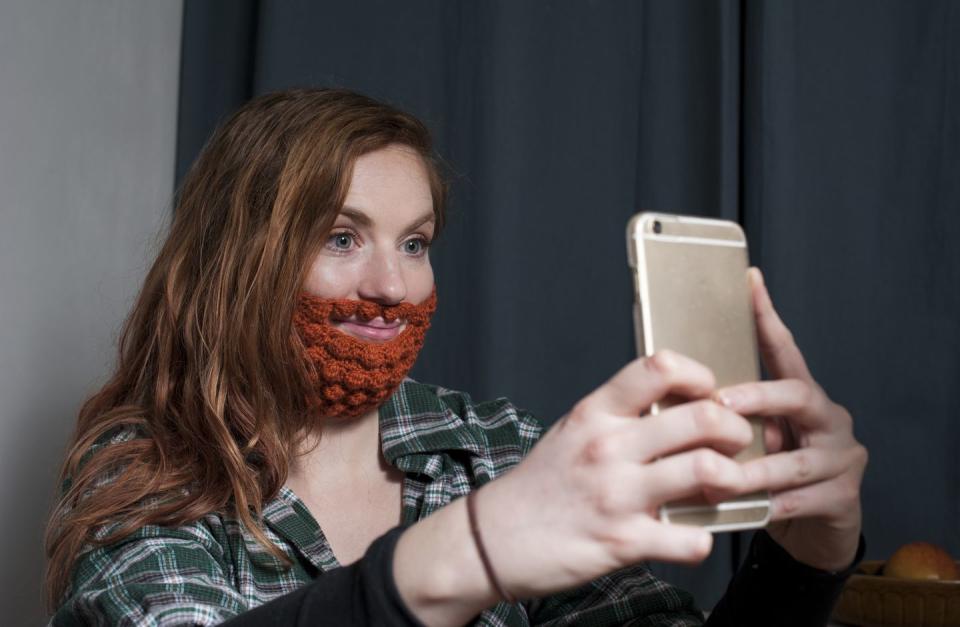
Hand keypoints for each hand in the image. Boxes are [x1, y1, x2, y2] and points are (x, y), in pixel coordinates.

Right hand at [474, 350, 756, 599]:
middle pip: (701, 418)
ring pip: (707, 470)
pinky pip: (691, 539)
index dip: (699, 376)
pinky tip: (694, 535)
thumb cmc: (540, 485)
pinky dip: (704, 539)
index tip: (708, 394)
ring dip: (733, 479)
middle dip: (735, 429)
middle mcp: (608, 447)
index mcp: (595, 413)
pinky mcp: (624, 541)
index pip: (659, 368)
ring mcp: (617, 494)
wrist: (494, 539)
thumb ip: (619, 417)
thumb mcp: (572, 432)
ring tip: (727, 485)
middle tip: (735, 443)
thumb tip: (677, 407)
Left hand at [715, 268, 867, 571]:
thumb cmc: (771, 475)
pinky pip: (801, 500)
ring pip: (796, 458)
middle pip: (798, 394)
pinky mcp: (844, 497)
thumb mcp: (753, 438)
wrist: (813, 531)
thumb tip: (672, 388)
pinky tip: (746, 508)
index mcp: (802, 397)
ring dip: (755, 468)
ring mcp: (841, 456)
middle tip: (721, 403)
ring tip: (720, 475)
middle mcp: (827, 418)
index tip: (749, 281)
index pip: (784, 349)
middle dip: (758, 397)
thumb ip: (730, 415)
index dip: (766, 316)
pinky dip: (769, 505)